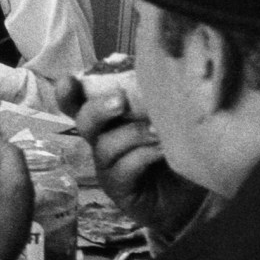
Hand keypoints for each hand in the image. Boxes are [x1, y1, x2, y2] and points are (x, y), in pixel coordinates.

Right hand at [55, 77, 206, 236]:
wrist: (191, 194)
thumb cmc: (175, 148)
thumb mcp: (167, 117)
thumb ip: (154, 97)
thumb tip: (157, 66)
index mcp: (107, 119)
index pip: (78, 102)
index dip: (68, 92)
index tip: (70, 80)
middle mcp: (101, 140)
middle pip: (84, 122)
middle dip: (98, 109)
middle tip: (120, 101)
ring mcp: (107, 166)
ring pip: (105, 145)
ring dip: (133, 133)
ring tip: (160, 130)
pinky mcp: (118, 188)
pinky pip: (124, 168)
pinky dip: (144, 155)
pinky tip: (164, 150)